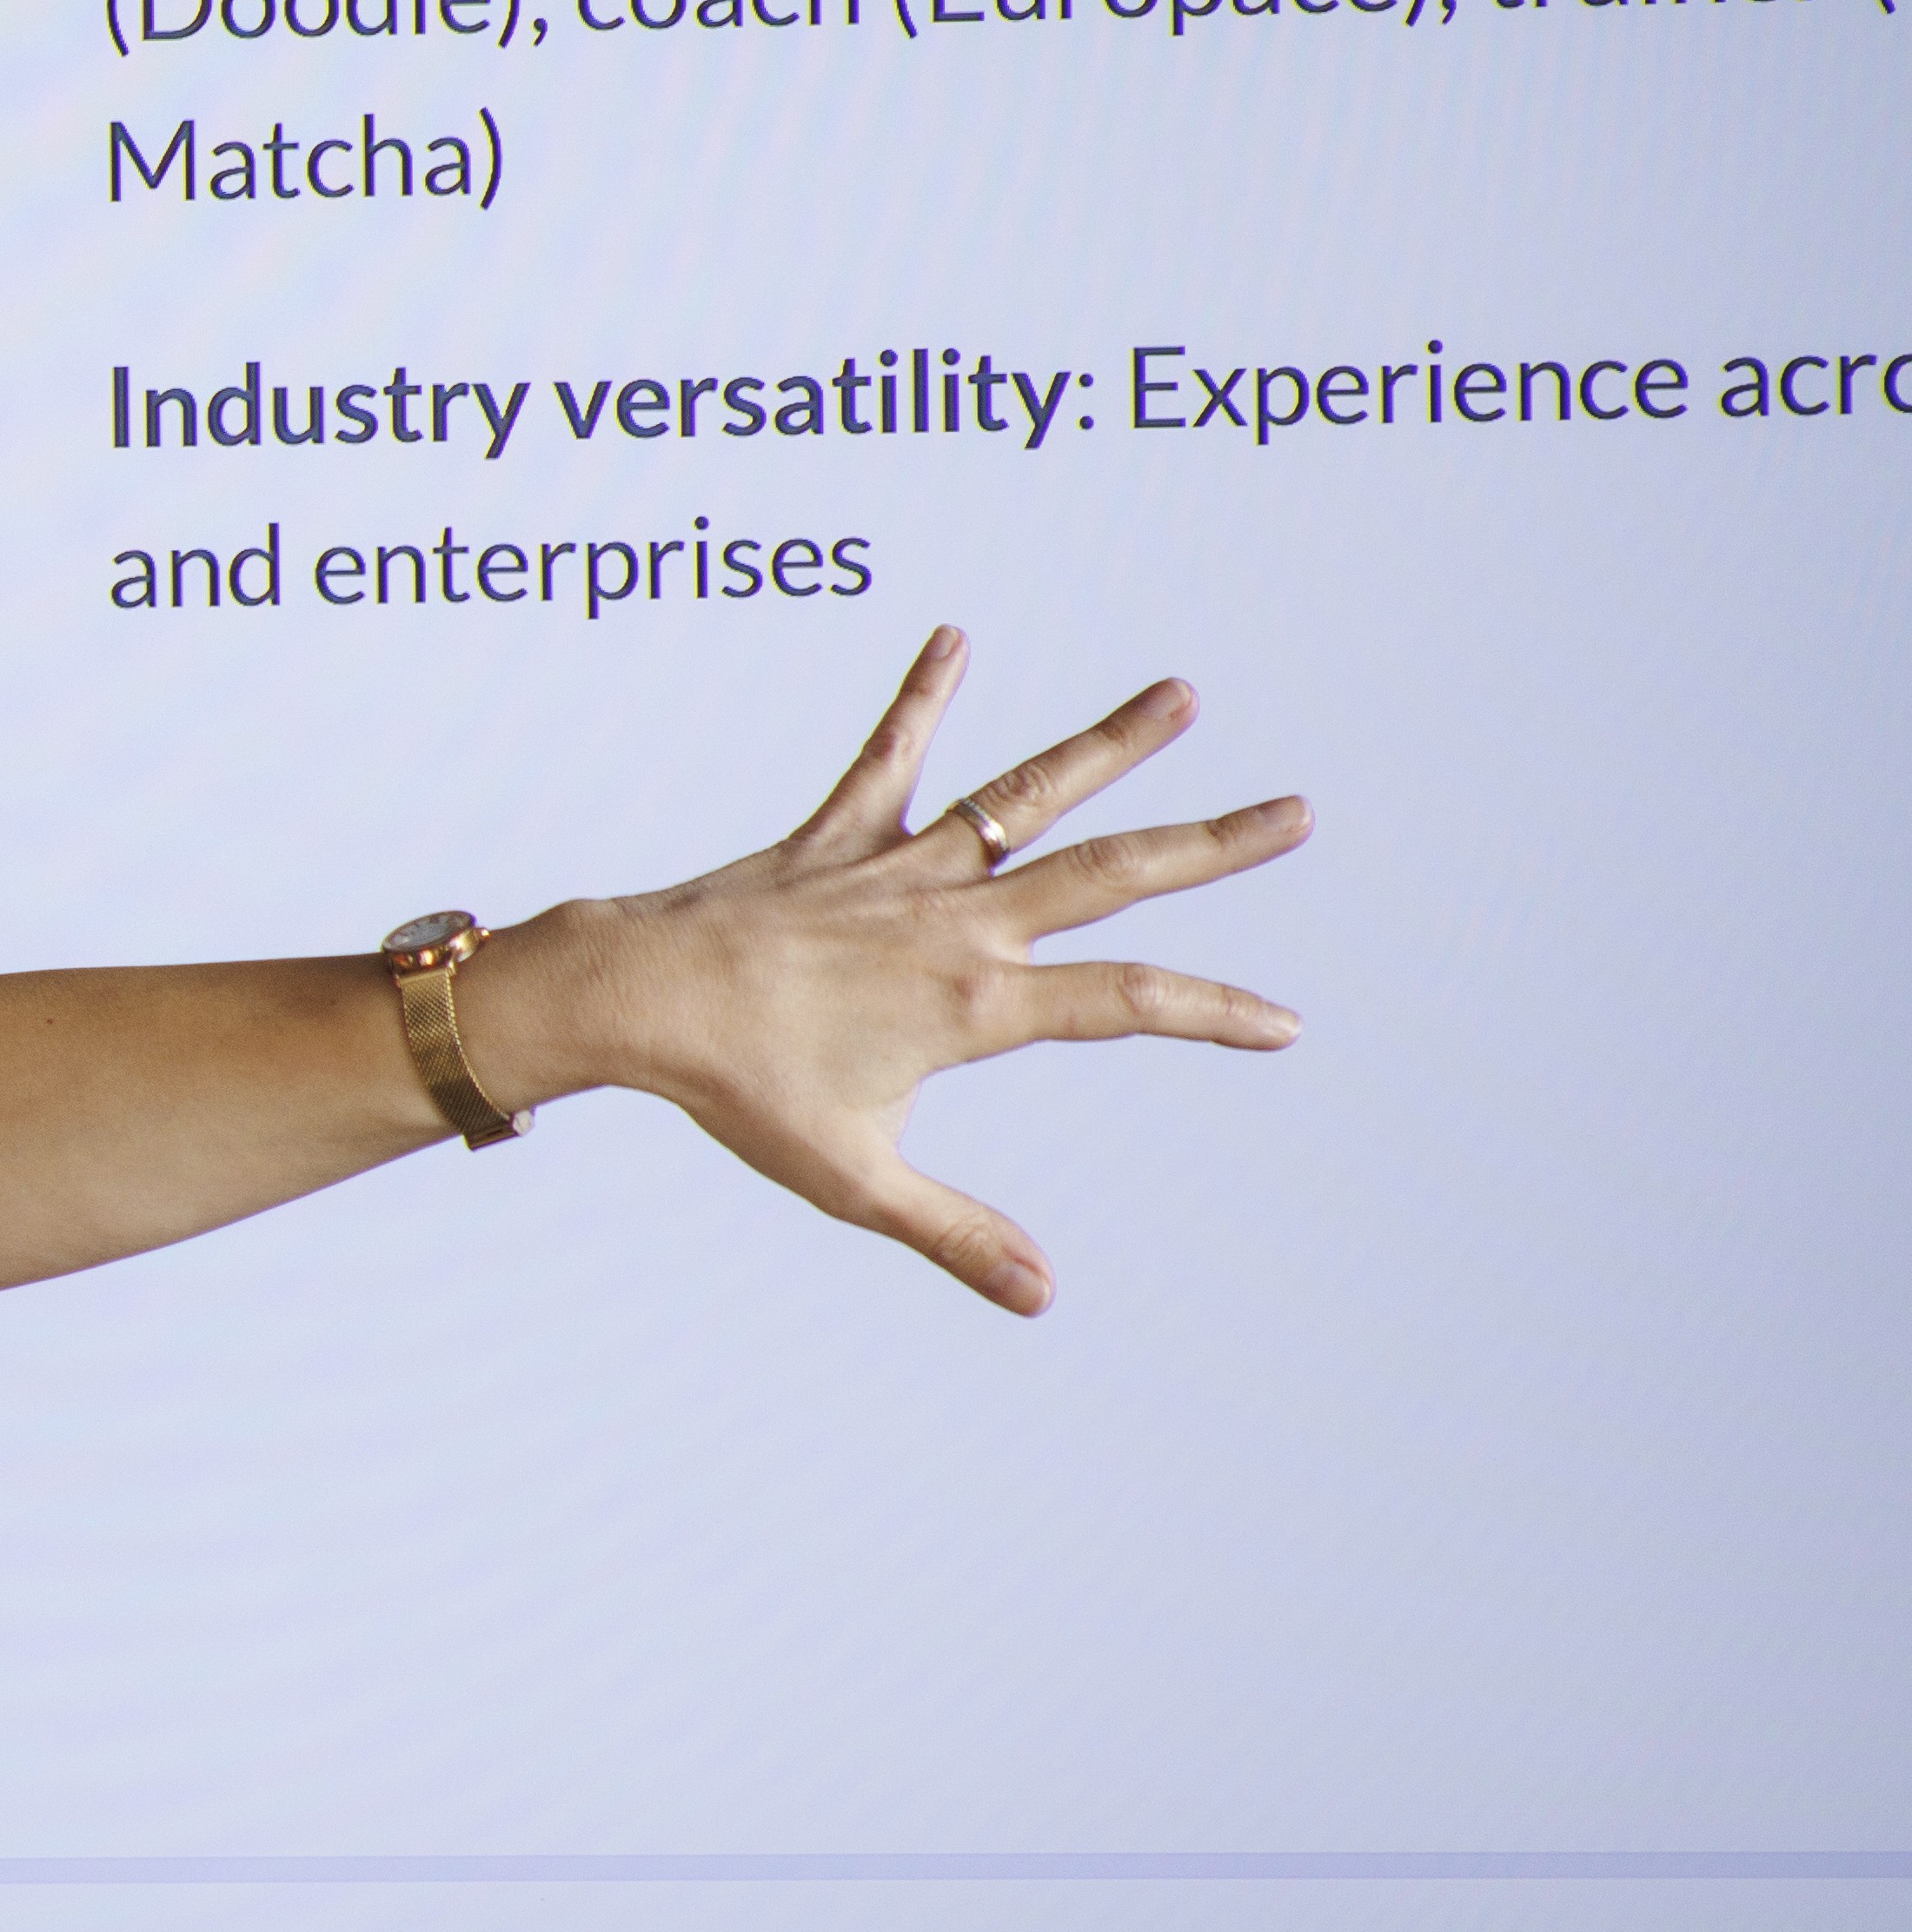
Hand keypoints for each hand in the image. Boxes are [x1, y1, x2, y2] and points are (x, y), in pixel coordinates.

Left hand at [489, 628, 1306, 1313]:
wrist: (633, 1000)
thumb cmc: (737, 1091)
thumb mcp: (853, 1178)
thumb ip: (954, 1233)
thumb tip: (1041, 1298)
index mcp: (975, 1002)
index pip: (1128, 1004)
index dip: (1214, 1014)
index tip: (1284, 1023)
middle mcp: (956, 919)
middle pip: (1112, 871)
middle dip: (1212, 844)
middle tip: (1298, 811)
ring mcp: (899, 867)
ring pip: (1026, 793)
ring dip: (1106, 743)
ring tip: (1181, 693)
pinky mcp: (836, 836)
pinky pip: (889, 755)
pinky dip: (921, 696)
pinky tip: (952, 634)